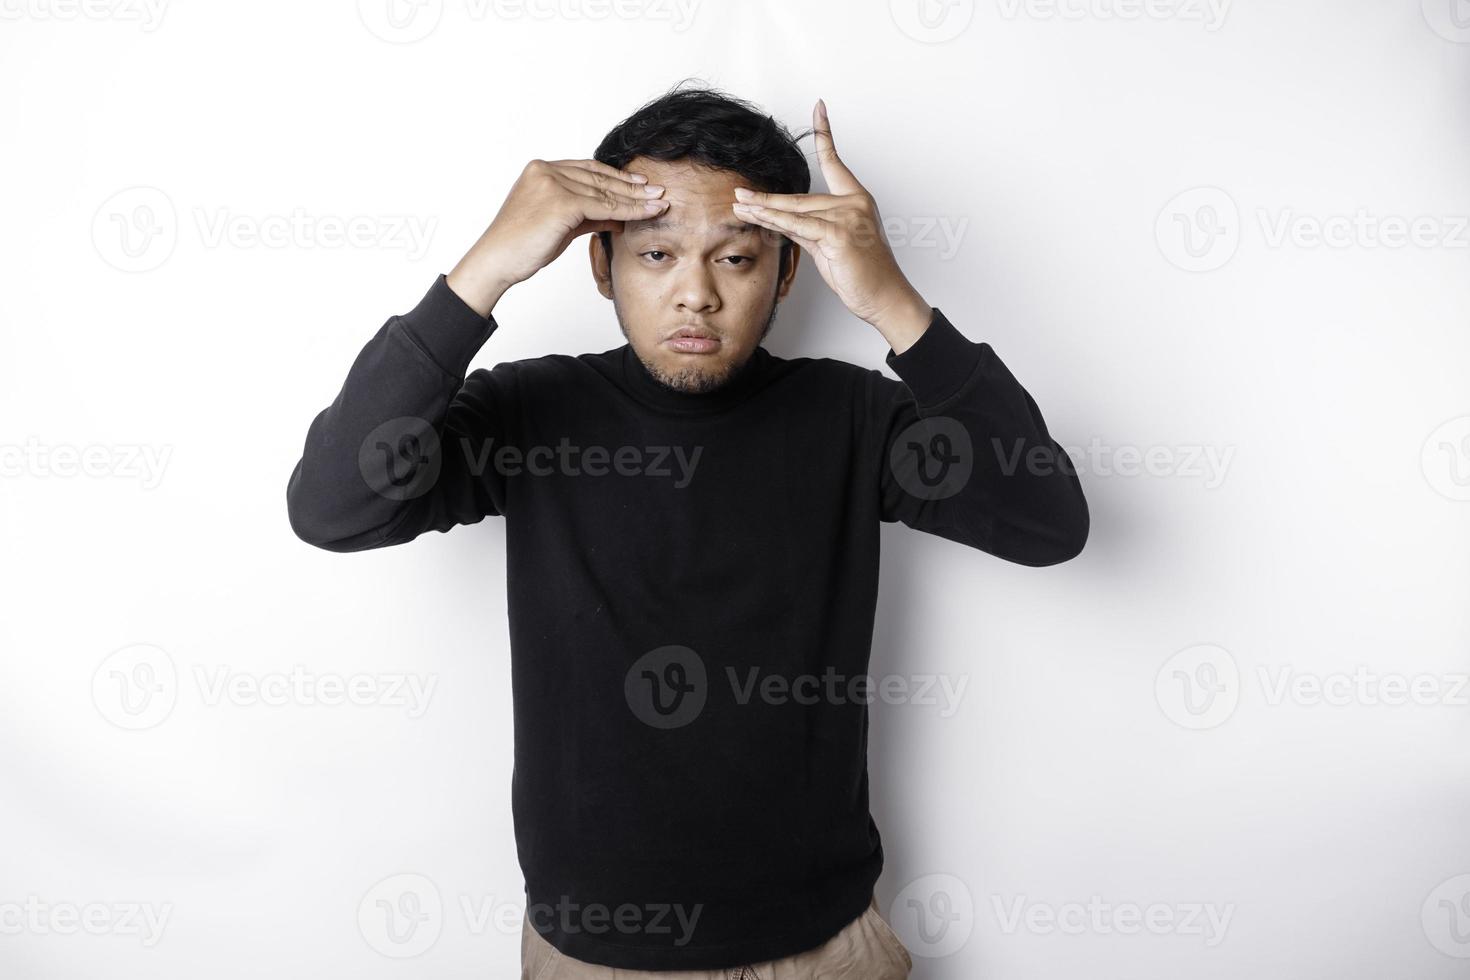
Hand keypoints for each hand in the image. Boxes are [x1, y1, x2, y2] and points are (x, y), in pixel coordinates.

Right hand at [447, 159, 668, 315]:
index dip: (616, 177)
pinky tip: (647, 213)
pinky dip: (628, 211)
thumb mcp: (560, 226)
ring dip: (636, 199)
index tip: (640, 184)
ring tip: (660, 203)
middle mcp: (545, 170)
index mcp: (541, 170)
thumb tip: (618, 217)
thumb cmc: (522, 247)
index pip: (588, 170)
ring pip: (604, 192)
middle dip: (632, 187)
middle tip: (659, 192)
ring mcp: (551, 183)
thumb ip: (587, 216)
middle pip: (599, 178)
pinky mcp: (560, 201)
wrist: (496, 261)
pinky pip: (604, 206)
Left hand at [731, 99, 931, 345]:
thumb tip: (781, 221)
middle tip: (740, 194)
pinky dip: (774, 221)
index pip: (835, 162)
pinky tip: (756, 216)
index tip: (818, 107)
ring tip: (739, 205)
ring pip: (795, 210)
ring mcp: (848, 216)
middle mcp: (854, 203)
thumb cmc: (861, 275)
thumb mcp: (830, 246)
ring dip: (763, 209)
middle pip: (801, 198)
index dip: (825, 134)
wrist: (883, 297)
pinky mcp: (839, 234)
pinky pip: (798, 226)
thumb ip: (808, 229)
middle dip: (767, 199)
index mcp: (856, 200)